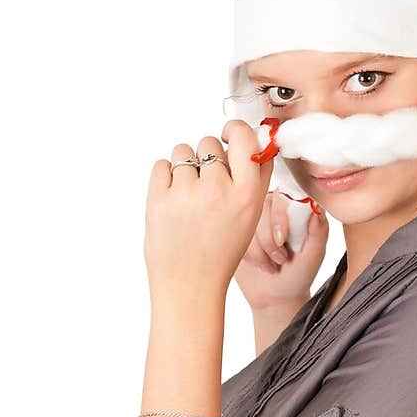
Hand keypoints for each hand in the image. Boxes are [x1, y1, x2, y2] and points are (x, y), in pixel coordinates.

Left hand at [144, 121, 273, 298]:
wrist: (189, 285)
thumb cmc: (221, 252)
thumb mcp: (251, 217)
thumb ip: (257, 177)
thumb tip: (258, 140)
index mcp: (246, 195)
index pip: (243, 137)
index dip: (234, 130)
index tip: (228, 135)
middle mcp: (217, 191)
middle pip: (208, 143)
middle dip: (206, 158)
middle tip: (206, 186)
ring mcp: (185, 194)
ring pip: (182, 151)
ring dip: (184, 166)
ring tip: (188, 195)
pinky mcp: (158, 199)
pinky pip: (161, 165)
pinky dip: (165, 177)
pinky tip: (173, 200)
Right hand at [234, 190, 328, 312]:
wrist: (277, 297)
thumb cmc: (299, 274)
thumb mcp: (314, 255)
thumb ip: (319, 232)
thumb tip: (317, 209)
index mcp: (294, 207)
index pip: (282, 196)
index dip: (278, 218)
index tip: (283, 240)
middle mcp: (274, 208)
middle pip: (261, 208)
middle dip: (269, 241)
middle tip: (281, 258)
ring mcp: (254, 219)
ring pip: (248, 224)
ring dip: (260, 251)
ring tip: (273, 263)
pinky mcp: (239, 232)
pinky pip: (237, 236)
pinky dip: (250, 255)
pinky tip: (260, 263)